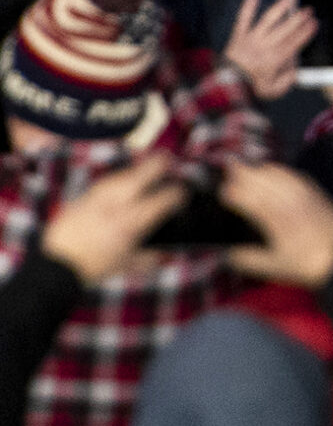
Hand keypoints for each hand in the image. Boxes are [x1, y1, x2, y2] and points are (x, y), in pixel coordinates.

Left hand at [40, 153, 186, 282]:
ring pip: (118, 178)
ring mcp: (95, 201)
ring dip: (134, 172)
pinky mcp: (79, 201)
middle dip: (154, 167)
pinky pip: (101, 185)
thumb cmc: (91, 267)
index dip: (175, 195)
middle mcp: (113, 207)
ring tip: (143, 169)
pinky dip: (114, 181)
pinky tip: (118, 183)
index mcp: (129, 224)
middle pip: (137, 179)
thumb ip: (148, 259)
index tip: (182, 193)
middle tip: (166, 159)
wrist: (56, 264)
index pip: (159, 202)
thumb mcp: (125, 265)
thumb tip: (161, 256)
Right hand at [220, 160, 332, 287]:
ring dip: (260, 169)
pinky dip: (281, 171)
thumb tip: (228, 255)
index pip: (250, 200)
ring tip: (246, 166)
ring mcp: (304, 196)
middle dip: (244, 174)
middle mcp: (289, 204)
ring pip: (279, 176)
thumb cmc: (308, 264)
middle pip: (263, 182)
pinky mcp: (317, 194)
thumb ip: (249, 260)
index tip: (224, 193)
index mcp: (276, 221)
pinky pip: (296, 176)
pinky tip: (273, 169)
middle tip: (229, 169)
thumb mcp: (275, 267)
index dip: (235, 194)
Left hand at [223, 0, 321, 100]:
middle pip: (285, 29)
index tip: (314, 23)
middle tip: (308, 9)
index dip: (306, 31)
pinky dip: (248, 7)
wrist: (226, 86)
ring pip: (268, 20)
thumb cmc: (251, 89)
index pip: (294, 42)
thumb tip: (296, 67)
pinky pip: (243, 19)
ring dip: (280, 8)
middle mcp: (265, 46)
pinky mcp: (238, 36)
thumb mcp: (275, 90)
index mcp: (275, 59)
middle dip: (298, 18)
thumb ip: (288, 78)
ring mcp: (251, 39)